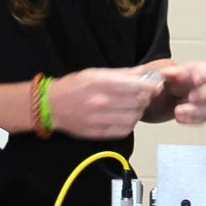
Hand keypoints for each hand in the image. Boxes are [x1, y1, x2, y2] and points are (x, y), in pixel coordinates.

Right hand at [47, 67, 162, 139]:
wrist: (50, 106)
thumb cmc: (73, 87)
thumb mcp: (95, 73)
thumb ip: (121, 74)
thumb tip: (143, 72)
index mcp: (100, 83)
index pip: (136, 86)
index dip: (150, 87)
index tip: (155, 86)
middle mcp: (100, 101)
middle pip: (137, 102)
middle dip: (145, 98)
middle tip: (144, 95)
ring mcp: (99, 119)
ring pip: (133, 117)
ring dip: (138, 112)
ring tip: (134, 106)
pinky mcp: (97, 132)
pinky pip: (123, 130)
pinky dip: (129, 124)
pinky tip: (125, 117)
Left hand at [157, 61, 205, 124]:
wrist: (166, 96)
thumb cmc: (170, 82)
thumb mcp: (165, 75)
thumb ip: (167, 74)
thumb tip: (165, 73)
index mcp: (199, 71)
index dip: (203, 75)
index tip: (196, 80)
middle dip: (203, 95)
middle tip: (191, 98)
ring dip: (194, 111)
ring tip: (177, 111)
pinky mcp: (202, 113)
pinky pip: (202, 119)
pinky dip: (190, 120)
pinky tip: (178, 118)